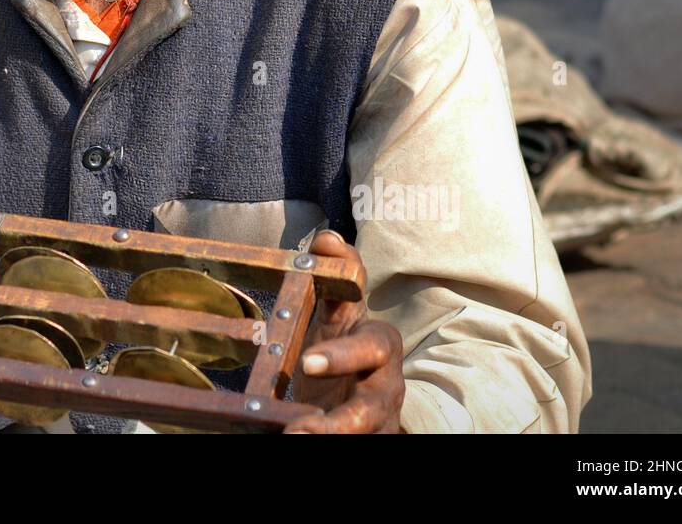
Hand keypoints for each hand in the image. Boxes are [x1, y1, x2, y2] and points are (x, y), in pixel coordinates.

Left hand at [285, 230, 404, 432]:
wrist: (359, 396)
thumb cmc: (345, 348)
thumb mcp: (338, 314)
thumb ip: (335, 277)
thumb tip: (327, 239)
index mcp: (378, 344)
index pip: (371, 344)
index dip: (343, 353)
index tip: (307, 362)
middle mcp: (386, 384)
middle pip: (373, 403)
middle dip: (341, 410)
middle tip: (300, 416)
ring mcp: (382, 417)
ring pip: (368, 428)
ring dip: (334, 433)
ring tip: (295, 437)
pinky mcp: (376, 436)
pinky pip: (364, 442)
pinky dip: (329, 442)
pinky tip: (295, 439)